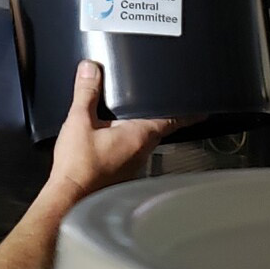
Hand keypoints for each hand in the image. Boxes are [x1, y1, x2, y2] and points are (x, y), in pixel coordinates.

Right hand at [46, 62, 189, 200]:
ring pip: (141, 144)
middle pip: (156, 130)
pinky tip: (107, 143)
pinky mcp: (120, 177)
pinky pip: (128, 156)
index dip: (187, 113)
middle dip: (156, 117)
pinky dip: (123, 146)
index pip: (172, 120)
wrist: (68, 199)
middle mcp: (141, 153)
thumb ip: (85, 92)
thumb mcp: (79, 121)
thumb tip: (90, 69)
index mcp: (138, 135)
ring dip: (137, 132)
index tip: (201, 111)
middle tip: (158, 106)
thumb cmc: (77, 167)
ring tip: (125, 120)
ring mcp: (132, 167)